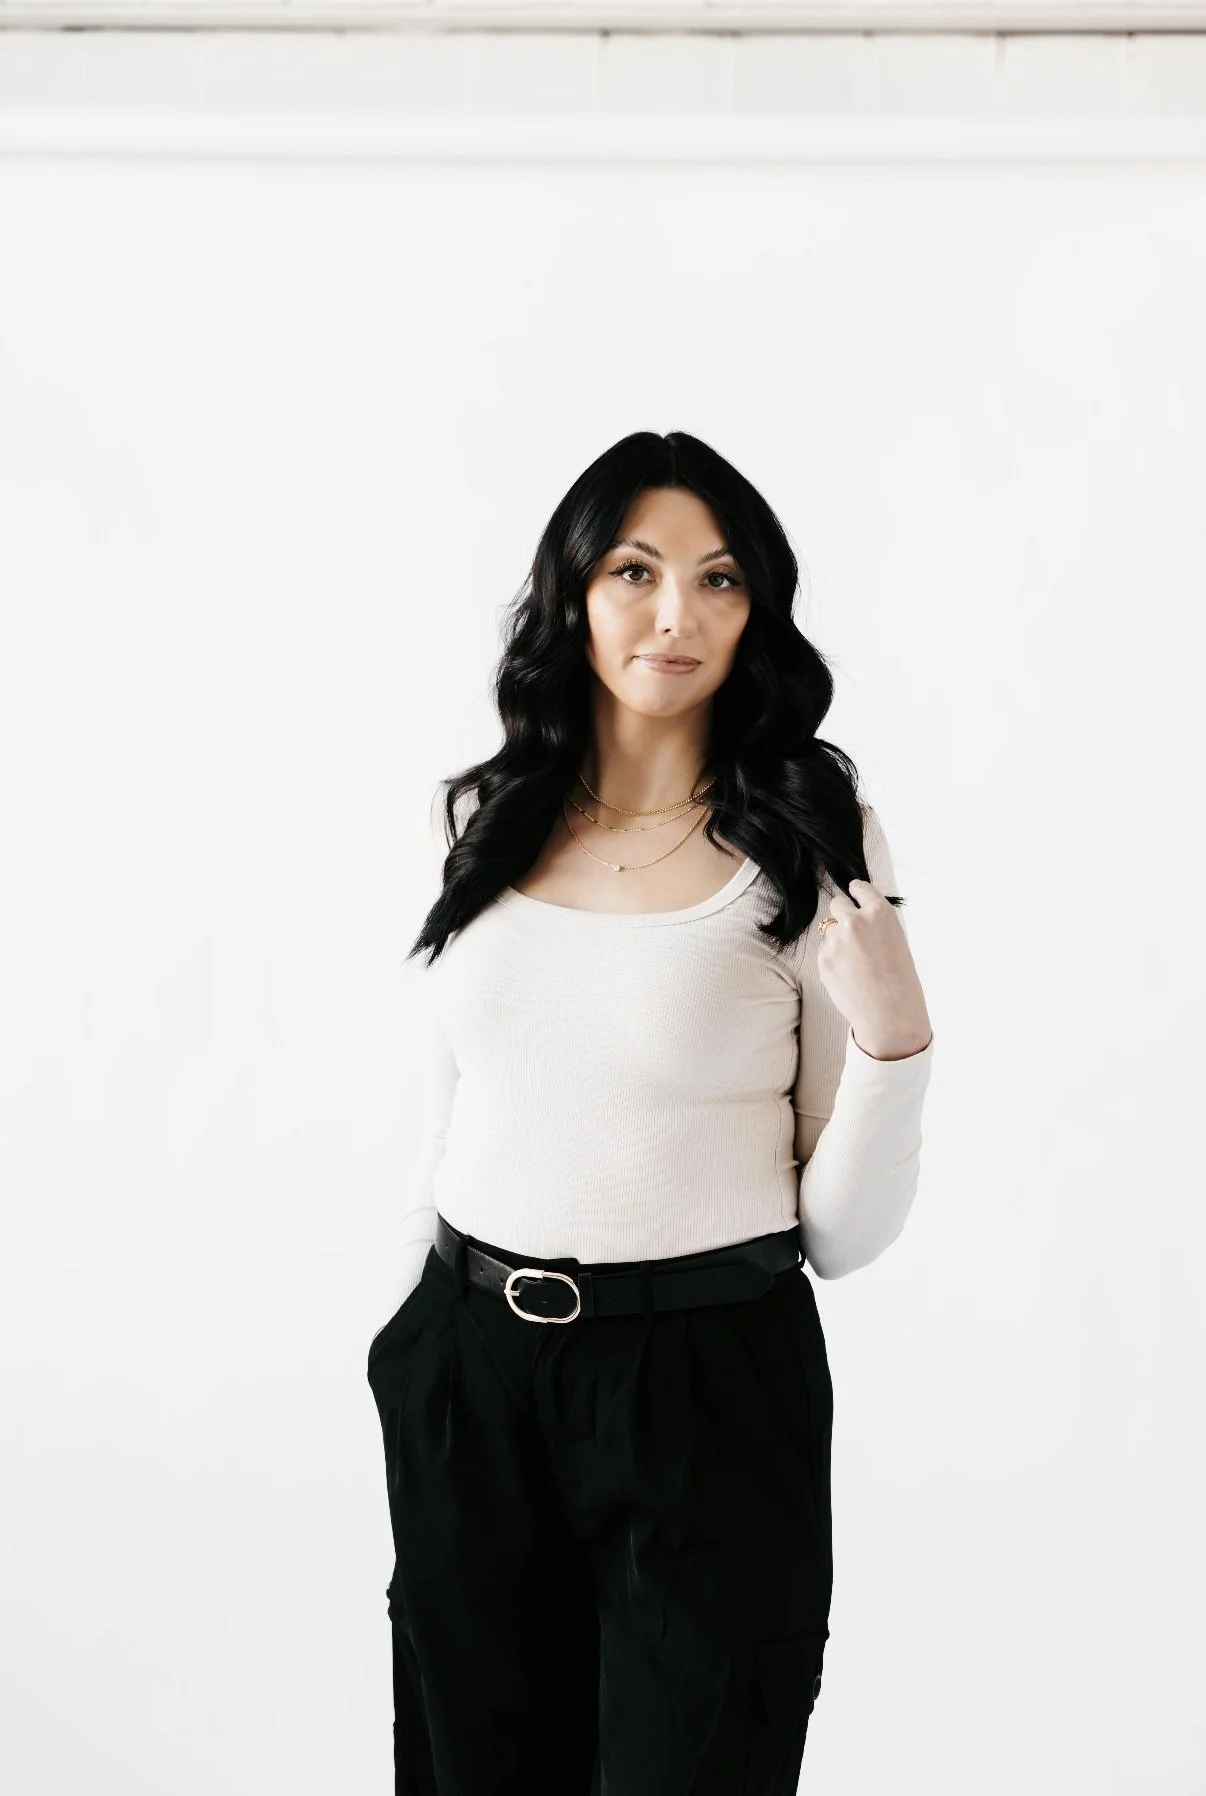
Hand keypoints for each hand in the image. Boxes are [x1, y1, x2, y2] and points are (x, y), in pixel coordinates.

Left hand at [817, 879, 932, 1060]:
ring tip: (856, 966)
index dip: (856, 892)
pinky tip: (849, 976)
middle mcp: (856, 920)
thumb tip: (856, 917)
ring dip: (837, 941)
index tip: (853, 892)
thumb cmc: (901, 982)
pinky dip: (832, 961)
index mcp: (880, 913)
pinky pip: (824, 952)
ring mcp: (836, 939)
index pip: (860, 888)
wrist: (890, 1014)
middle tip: (851, 934)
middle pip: (836, 904)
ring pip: (828, 931)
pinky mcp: (823, 958)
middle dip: (842, 916)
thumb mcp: (896, 942)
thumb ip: (875, 925)